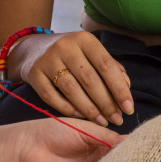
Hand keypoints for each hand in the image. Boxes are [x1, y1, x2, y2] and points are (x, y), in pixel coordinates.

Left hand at [10, 118, 124, 161]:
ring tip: (123, 160)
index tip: (144, 152)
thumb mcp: (83, 129)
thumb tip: (132, 140)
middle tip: (135, 158)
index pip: (124, 148)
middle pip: (120, 159)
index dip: (133, 150)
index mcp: (101, 144)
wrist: (28, 147)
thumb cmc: (53, 132)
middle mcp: (99, 159)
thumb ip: (107, 137)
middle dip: (129, 159)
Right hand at [16, 31, 133, 126]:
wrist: (31, 49)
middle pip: (89, 79)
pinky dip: (67, 109)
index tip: (128, 108)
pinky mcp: (33, 73)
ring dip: (89, 110)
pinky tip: (79, 116)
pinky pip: (51, 96)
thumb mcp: (90, 52)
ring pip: (71, 89)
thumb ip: (110, 67)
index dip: (119, 89)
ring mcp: (47, 59)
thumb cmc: (70, 53)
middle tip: (116, 119)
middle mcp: (65, 46)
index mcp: (84, 39)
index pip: (106, 65)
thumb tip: (126, 86)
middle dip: (106, 103)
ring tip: (101, 121)